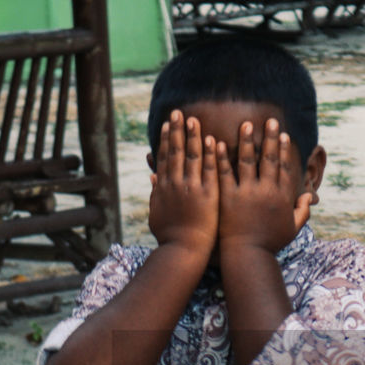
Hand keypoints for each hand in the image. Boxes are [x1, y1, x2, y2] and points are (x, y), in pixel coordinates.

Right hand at [149, 110, 218, 256]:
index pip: (164, 158)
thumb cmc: (170, 237)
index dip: (166, 139)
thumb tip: (153, 176)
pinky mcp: (208, 195)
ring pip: (191, 156)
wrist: (183, 251)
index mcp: (163, 187)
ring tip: (194, 119)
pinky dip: (210, 154)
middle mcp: (175, 184)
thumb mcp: (157, 213)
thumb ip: (156, 193)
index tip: (168, 124)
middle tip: (179, 112)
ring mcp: (191, 188)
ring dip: (193, 136)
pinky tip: (212, 140)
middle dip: (177, 130)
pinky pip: (209, 170)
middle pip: (176, 151)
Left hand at [217, 118, 311, 253]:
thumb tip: (310, 196)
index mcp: (282, 197)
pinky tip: (216, 142)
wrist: (247, 257)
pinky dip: (221, 157)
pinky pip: (224, 172)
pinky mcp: (228, 197)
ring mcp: (247, 193)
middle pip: (269, 159)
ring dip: (247, 141)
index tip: (283, 135)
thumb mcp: (292, 229)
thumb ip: (302, 211)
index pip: (284, 167)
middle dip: (270, 138)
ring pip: (247, 160)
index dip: (284, 150)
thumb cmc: (269, 244)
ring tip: (246, 124)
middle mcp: (266, 191)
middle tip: (270, 121)